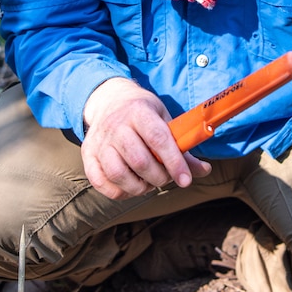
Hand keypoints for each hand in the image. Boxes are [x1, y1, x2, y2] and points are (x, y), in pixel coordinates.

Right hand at [81, 78, 211, 199]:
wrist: (109, 100)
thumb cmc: (143, 113)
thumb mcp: (164, 120)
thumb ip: (182, 146)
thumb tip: (204, 170)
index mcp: (139, 112)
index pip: (157, 139)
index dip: (173, 162)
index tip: (185, 180)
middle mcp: (116, 125)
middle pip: (138, 160)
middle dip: (158, 177)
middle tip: (165, 177)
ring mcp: (100, 141)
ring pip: (118, 174)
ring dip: (139, 187)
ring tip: (148, 183)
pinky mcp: (88, 154)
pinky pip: (100, 182)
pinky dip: (118, 191)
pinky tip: (130, 186)